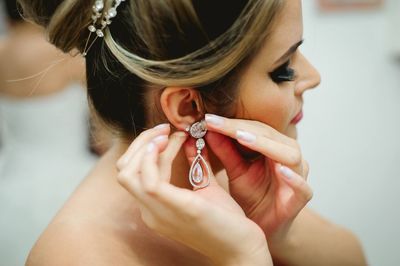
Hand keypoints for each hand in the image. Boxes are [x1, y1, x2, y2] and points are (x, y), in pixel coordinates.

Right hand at [116, 124, 271, 265]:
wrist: (243, 249)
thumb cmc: (226, 222)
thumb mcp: (206, 189)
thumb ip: (195, 167)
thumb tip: (190, 142)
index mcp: (156, 208)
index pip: (134, 173)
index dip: (147, 149)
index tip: (167, 133)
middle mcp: (151, 212)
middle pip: (124, 170)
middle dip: (142, 143)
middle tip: (164, 129)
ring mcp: (161, 212)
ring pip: (130, 173)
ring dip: (148, 146)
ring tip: (171, 134)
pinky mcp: (179, 208)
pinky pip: (149, 180)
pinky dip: (154, 157)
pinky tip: (170, 143)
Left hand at [204, 114, 312, 250]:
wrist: (263, 225)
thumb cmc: (252, 195)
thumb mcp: (235, 170)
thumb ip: (225, 151)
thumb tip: (209, 129)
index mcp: (274, 146)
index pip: (254, 128)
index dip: (231, 124)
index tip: (209, 119)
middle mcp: (289, 156)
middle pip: (270, 136)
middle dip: (243, 129)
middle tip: (220, 125)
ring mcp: (298, 176)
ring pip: (289, 155)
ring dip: (266, 145)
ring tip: (242, 138)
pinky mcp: (301, 198)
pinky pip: (302, 186)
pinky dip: (293, 178)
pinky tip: (280, 170)